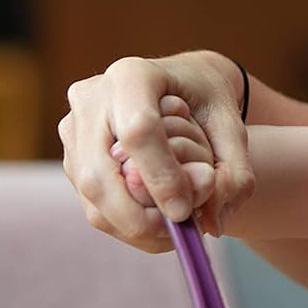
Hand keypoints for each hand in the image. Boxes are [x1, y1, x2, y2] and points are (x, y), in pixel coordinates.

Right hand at [59, 52, 253, 251]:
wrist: (181, 85)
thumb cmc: (208, 102)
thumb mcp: (233, 127)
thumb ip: (234, 173)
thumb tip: (213, 224)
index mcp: (133, 75)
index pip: (139, 132)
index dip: (160, 178)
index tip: (185, 211)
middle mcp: (91, 97)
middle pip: (99, 173)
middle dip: (139, 216)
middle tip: (180, 232)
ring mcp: (74, 127)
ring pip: (90, 195)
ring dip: (133, 225)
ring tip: (176, 229)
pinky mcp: (72, 154)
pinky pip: (90, 202)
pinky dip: (125, 222)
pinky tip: (158, 221)